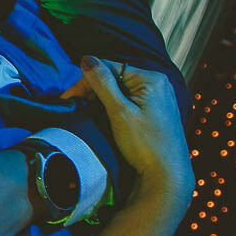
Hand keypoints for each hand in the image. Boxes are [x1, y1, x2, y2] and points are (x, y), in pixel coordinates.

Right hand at [66, 56, 190, 191]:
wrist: (167, 176)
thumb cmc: (146, 145)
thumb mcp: (120, 112)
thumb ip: (103, 83)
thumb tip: (86, 58)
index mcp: (151, 79)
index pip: (110, 68)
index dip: (86, 81)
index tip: (68, 98)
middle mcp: (158, 85)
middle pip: (116, 79)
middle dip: (93, 91)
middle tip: (74, 106)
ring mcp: (159, 99)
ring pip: (121, 91)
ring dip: (102, 100)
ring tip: (85, 113)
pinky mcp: (156, 113)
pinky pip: (130, 102)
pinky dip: (114, 108)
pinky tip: (103, 118)